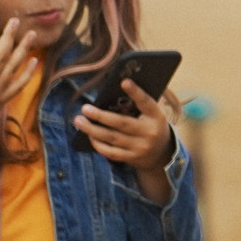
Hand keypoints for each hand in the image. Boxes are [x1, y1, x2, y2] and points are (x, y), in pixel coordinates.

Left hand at [76, 81, 180, 202]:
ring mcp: (140, 147)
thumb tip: (111, 96)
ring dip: (93, 130)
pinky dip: (98, 144)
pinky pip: (111, 152)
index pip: (146, 102)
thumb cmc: (151, 126)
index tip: (124, 82)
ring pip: (112, 138)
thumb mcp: (152, 114)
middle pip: (122, 123)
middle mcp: (149, 132)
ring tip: (79, 121)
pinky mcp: (131, 158)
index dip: (136, 92)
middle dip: (101, 116)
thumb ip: (138, 106)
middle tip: (85, 108)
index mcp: (156, 116)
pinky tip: (89, 136)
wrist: (162, 154)